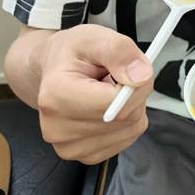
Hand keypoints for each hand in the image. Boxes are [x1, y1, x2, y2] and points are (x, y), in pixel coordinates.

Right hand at [35, 24, 153, 163]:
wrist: (52, 70)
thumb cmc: (72, 53)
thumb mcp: (95, 37)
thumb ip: (120, 51)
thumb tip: (142, 76)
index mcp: (56, 96)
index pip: (117, 102)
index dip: (134, 83)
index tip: (129, 68)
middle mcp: (57, 128)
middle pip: (125, 117)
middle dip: (132, 93)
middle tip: (114, 76)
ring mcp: (69, 147)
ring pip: (130, 129)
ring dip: (129, 107)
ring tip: (105, 90)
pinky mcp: (83, 156)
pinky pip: (126, 139)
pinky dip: (125, 121)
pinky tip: (106, 107)